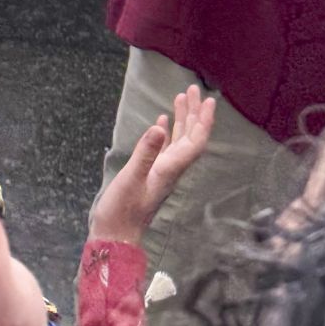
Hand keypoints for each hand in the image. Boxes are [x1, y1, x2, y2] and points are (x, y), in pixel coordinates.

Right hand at [89, 86, 215, 245]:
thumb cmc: (122, 211)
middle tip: (193, 89)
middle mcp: (170, 169)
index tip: (209, 101)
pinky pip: (164, 149)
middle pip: (189, 138)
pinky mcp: (150, 175)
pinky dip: (166, 132)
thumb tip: (160, 126)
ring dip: (182, 119)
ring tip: (180, 97)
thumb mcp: (132, 179)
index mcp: (170, 169)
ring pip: (178, 141)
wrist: (115, 237)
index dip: (203, 122)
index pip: (194, 142)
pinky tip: (162, 121)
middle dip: (194, 113)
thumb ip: (145, 153)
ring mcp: (161, 172)